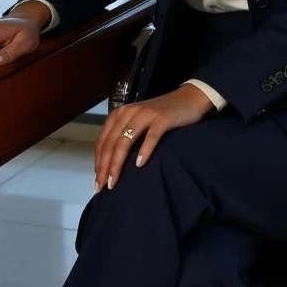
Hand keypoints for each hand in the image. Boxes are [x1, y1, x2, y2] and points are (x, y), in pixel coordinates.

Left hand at [95, 84, 214, 190]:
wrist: (189, 99)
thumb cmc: (161, 114)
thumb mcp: (137, 121)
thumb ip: (124, 135)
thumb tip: (109, 164)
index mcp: (120, 114)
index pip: (103, 141)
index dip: (98, 162)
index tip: (97, 182)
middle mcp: (129, 112)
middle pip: (111, 143)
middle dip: (104, 167)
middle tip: (102, 188)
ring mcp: (145, 115)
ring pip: (125, 141)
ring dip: (117, 164)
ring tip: (114, 182)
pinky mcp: (162, 119)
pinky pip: (150, 137)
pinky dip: (144, 151)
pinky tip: (139, 165)